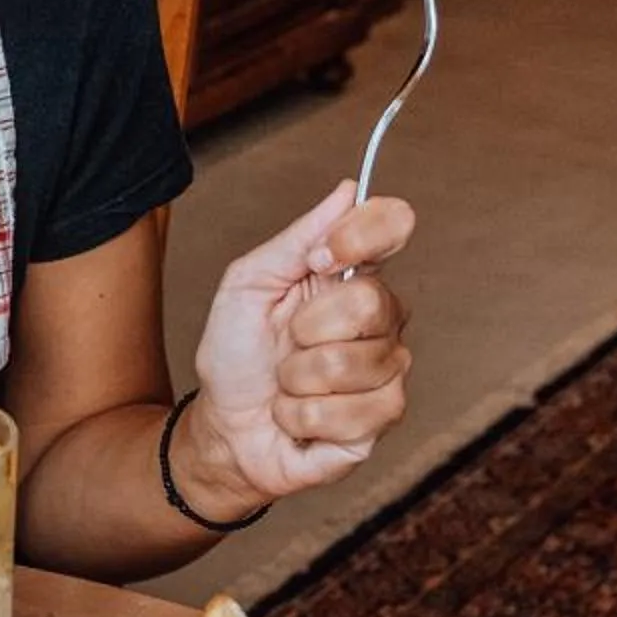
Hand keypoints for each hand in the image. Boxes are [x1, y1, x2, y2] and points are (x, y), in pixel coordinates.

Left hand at [177, 180, 415, 514]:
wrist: (224, 426)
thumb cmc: (236, 354)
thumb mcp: (247, 285)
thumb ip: (297, 239)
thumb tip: (348, 190)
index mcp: (350, 275)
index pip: (393, 226)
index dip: (361, 235)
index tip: (320, 258)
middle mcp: (381, 317)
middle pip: (372, 301)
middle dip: (306, 328)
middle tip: (285, 343)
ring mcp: (388, 369)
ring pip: (354, 364)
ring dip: (297, 380)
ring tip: (287, 385)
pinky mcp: (382, 419)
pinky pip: (351, 413)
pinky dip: (303, 417)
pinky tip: (298, 417)